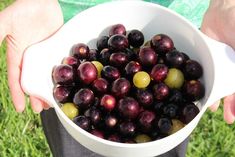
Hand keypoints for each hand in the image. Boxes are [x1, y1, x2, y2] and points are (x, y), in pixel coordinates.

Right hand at [0, 0, 62, 112]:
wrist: (43, 1)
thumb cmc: (23, 10)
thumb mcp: (4, 24)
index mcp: (19, 56)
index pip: (17, 79)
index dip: (18, 94)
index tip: (21, 108)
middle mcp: (32, 58)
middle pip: (33, 81)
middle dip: (35, 96)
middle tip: (40, 109)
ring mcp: (46, 55)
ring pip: (47, 76)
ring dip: (48, 89)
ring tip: (52, 103)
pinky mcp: (57, 49)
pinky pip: (59, 65)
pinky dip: (61, 76)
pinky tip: (65, 84)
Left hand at [201, 0, 234, 123]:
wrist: (226, 9)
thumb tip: (232, 87)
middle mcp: (230, 66)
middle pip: (231, 88)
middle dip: (232, 104)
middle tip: (230, 119)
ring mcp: (216, 62)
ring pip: (216, 82)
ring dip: (214, 96)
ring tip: (209, 109)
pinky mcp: (203, 56)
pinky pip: (200, 71)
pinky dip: (200, 81)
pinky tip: (197, 89)